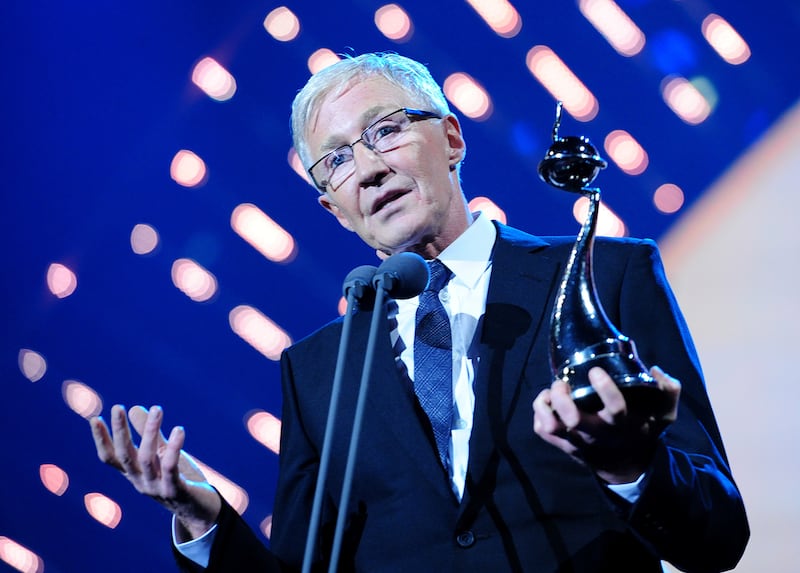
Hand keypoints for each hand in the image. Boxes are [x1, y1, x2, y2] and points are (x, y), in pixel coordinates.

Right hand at [89, 404, 220, 539]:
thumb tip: (133, 408)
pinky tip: (179, 430)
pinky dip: (173, 448)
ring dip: (150, 432)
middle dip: (120, 431)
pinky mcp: (175, 491)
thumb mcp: (161, 454)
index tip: (94, 419)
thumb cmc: (179, 479)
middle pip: (125, 456)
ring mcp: (156, 488)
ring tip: (157, 408)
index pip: (111, 457)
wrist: (200, 510)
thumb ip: (149, 434)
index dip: (101, 440)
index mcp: (134, 473)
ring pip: (147, 458)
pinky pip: (171, 468)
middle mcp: (140, 482)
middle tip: (117, 407)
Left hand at [532, 366, 679, 483]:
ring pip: (552, 426)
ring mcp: (577, 441)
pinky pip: (542, 431)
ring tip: (550, 392)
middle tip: (562, 383)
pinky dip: (538, 413)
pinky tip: (546, 403)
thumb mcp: (662, 416)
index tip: (596, 370)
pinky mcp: (564, 445)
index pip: (615, 408)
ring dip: (546, 406)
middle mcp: (597, 433)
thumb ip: (667, 393)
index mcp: (622, 423)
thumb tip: (656, 370)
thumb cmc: (640, 431)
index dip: (605, 388)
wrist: (625, 466)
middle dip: (563, 398)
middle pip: (573, 419)